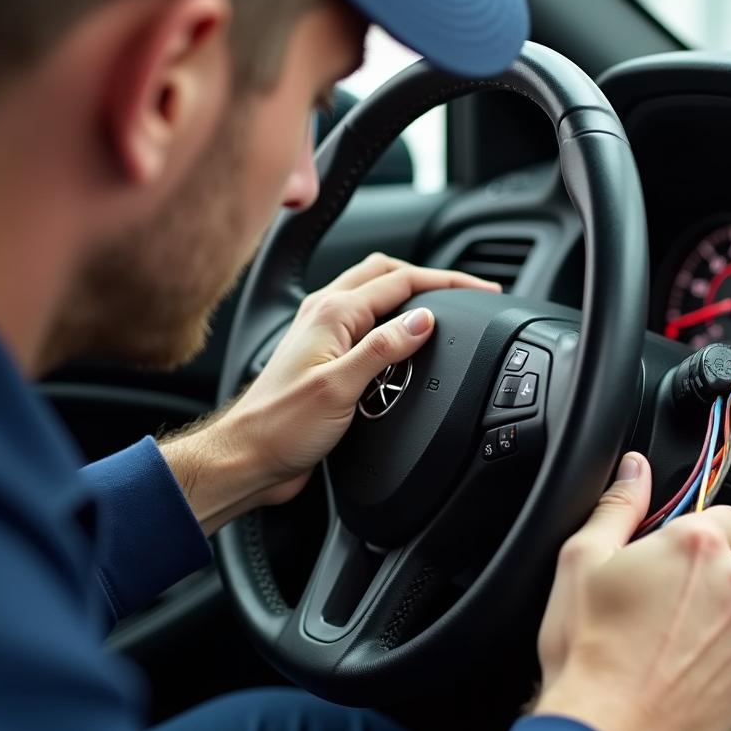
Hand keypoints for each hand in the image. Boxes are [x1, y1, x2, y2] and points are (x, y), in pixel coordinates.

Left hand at [160, 252, 499, 533]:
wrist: (248, 456)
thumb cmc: (282, 426)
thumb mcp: (340, 387)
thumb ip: (384, 348)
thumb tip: (424, 320)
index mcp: (331, 312)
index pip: (401, 281)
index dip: (447, 283)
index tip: (481, 291)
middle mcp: (324, 314)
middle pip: (386, 274)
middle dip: (430, 278)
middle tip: (468, 292)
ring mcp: (322, 333)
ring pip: (373, 293)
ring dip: (409, 293)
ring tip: (443, 306)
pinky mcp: (323, 356)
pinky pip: (364, 321)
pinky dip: (392, 319)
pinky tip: (404, 338)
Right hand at [533, 453, 730, 730]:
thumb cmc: (589, 648)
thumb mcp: (582, 559)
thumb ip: (619, 505)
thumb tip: (635, 469)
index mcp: (697, 545)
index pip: (725, 514)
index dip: (693, 534)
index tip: (669, 557)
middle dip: (703, 579)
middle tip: (654, 604)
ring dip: (714, 620)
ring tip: (662, 644)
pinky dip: (722, 662)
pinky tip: (679, 673)